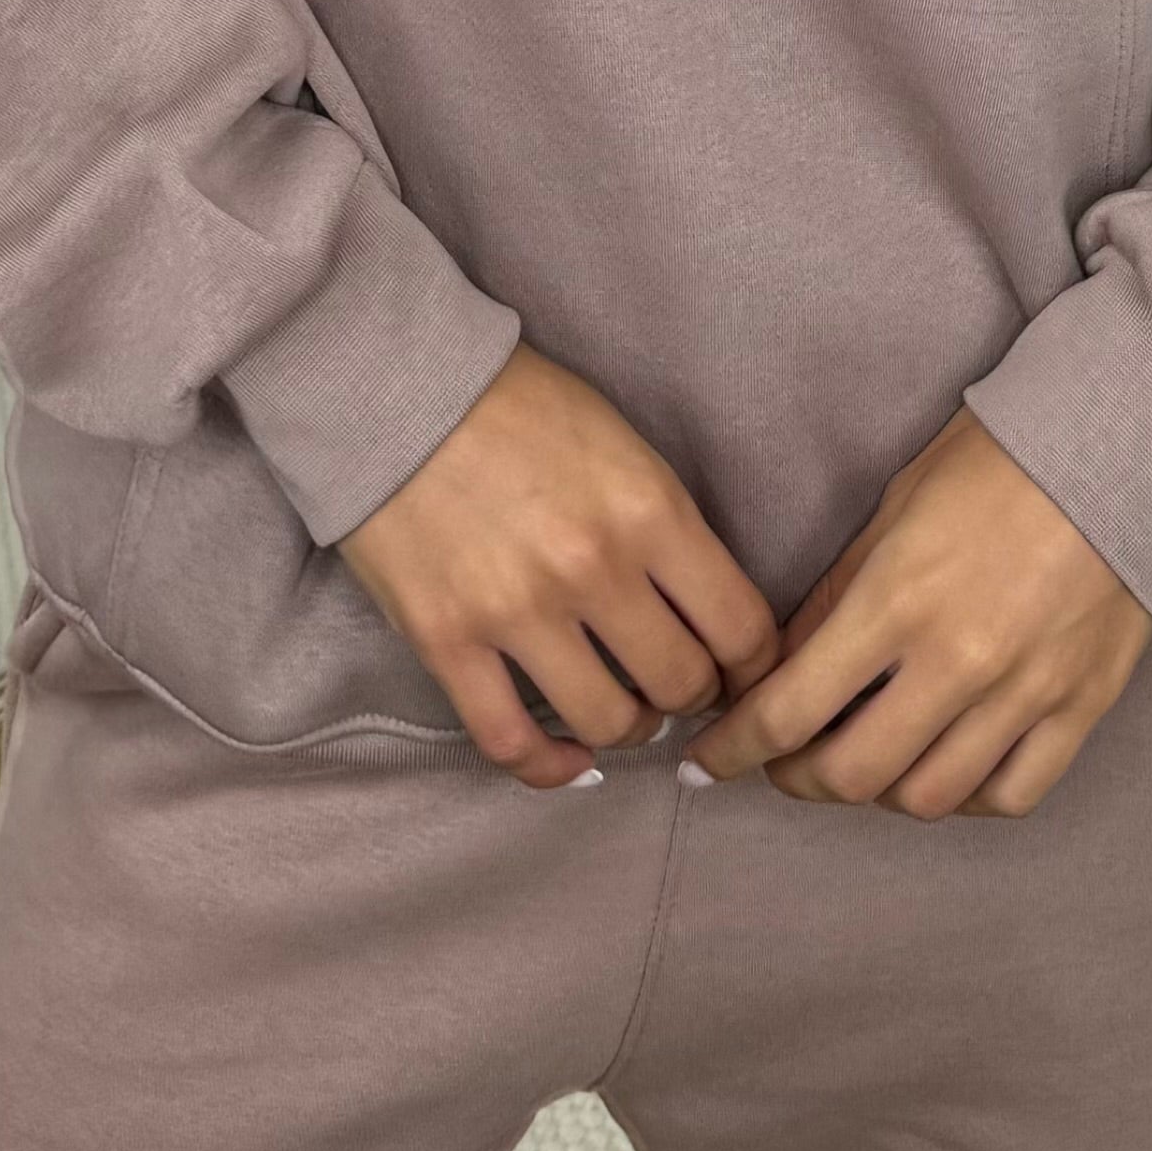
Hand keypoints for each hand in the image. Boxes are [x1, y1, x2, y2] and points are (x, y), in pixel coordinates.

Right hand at [337, 339, 782, 788]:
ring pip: (608, 723)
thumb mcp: (622, 442)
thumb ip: (665, 524)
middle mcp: (591, 568)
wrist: (397, 385)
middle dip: (694, 694)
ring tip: (622, 707)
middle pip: (683, 683)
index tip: (742, 669)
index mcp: (648, 509)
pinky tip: (568, 755)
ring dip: (629, 726)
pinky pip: (510, 742)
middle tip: (680, 684)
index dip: (754, 665)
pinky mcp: (447, 641)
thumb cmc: (518, 405)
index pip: (740, 627)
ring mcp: (516, 611)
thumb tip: (703, 606)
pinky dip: (550, 766)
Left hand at [686, 409, 1151, 817]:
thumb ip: (839, 594)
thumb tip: (787, 665)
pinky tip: (944, 769)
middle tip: (783, 762)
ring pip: (927, 798)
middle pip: (851, 773)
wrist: (1124, 441)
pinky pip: (1009, 796)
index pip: (789, 709)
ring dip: (878, 792)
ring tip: (863, 761)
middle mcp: (958, 661)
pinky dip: (965, 798)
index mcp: (898, 600)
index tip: (705, 763)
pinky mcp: (1080, 708)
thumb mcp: (896, 506)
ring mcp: (1025, 693)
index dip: (733, 749)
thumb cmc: (999, 457)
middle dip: (797, 778)